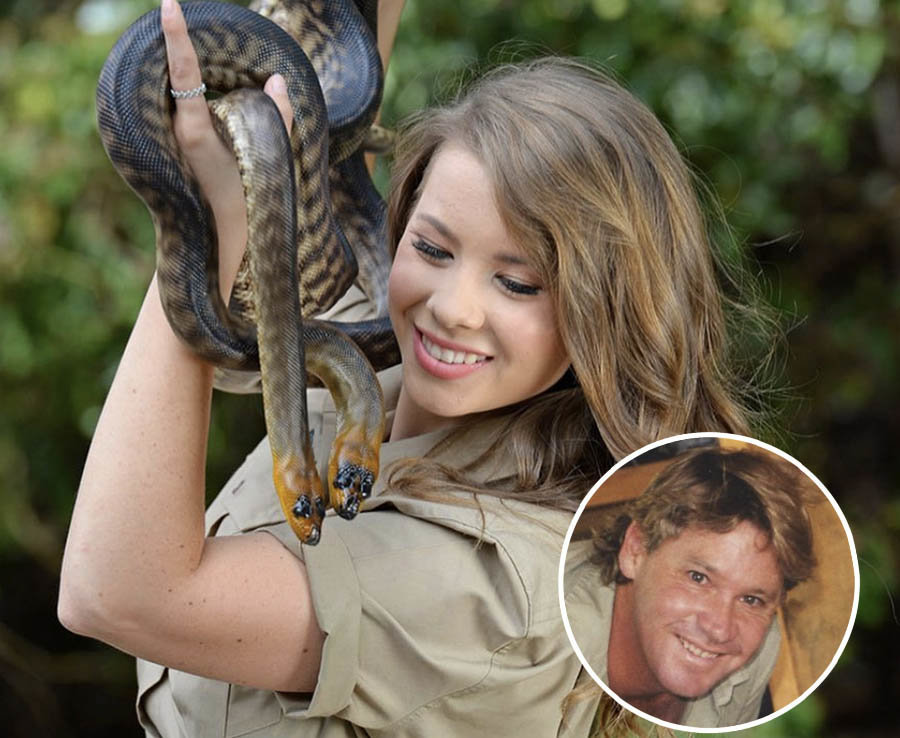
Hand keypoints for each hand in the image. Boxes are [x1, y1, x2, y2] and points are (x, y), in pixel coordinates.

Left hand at [159, 0, 293, 295]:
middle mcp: (176, 132)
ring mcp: (170, 139)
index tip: (169, 6)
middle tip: (187, 22)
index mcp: (193, 134)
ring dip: (185, 73)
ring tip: (200, 56)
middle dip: (180, 48)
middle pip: (175, 77)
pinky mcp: (172, 145)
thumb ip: (278, 117)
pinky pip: (177, 107)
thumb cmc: (247, 203)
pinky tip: (205, 88)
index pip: (185, 75)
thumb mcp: (270, 158)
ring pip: (174, 92)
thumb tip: (277, 80)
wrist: (218, 241)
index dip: (178, 39)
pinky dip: (188, 92)